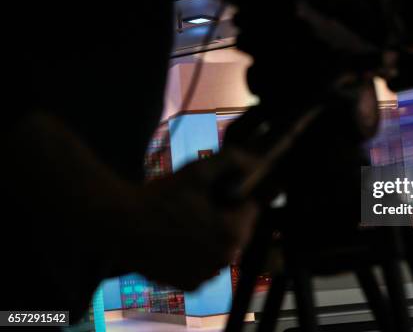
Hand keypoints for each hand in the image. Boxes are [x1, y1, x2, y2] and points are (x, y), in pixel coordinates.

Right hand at [129, 148, 259, 290]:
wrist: (120, 224)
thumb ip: (233, 161)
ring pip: (219, 248)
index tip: (212, 192)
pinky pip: (203, 265)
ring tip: (184, 222)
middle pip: (236, 230)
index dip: (233, 197)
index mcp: (233, 234)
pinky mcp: (189, 286)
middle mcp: (225, 261)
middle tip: (196, 205)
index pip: (250, 209)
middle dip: (224, 217)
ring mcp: (206, 276)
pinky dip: (195, 255)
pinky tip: (177, 240)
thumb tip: (257, 161)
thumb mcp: (198, 170)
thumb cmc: (160, 196)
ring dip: (210, 237)